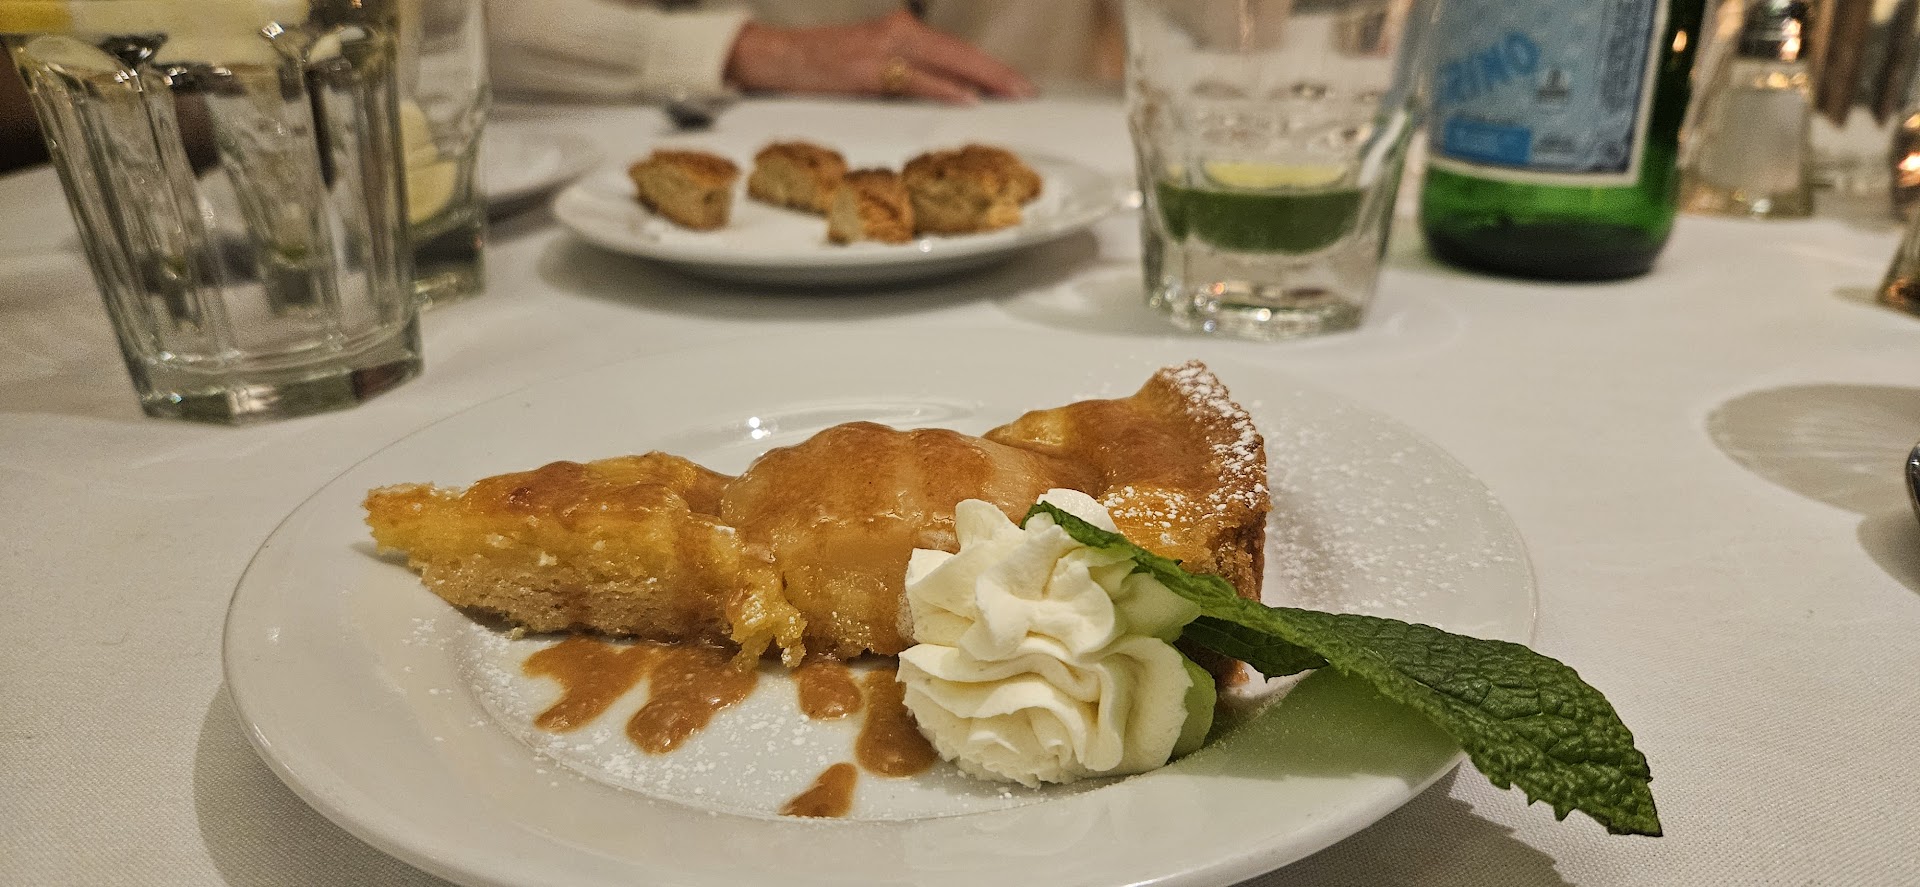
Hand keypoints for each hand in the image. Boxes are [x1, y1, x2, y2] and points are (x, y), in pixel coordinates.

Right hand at [725, 11, 1035, 103]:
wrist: (775, 57)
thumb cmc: (823, 67)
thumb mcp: (873, 66)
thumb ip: (908, 76)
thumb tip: (946, 100)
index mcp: (901, 31)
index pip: (957, 50)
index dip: (991, 68)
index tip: (1019, 84)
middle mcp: (898, 32)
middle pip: (961, 53)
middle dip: (998, 73)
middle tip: (1028, 92)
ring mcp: (884, 49)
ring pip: (947, 62)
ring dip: (984, 79)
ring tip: (1012, 95)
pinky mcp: (868, 70)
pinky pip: (916, 80)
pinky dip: (945, 89)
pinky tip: (968, 98)